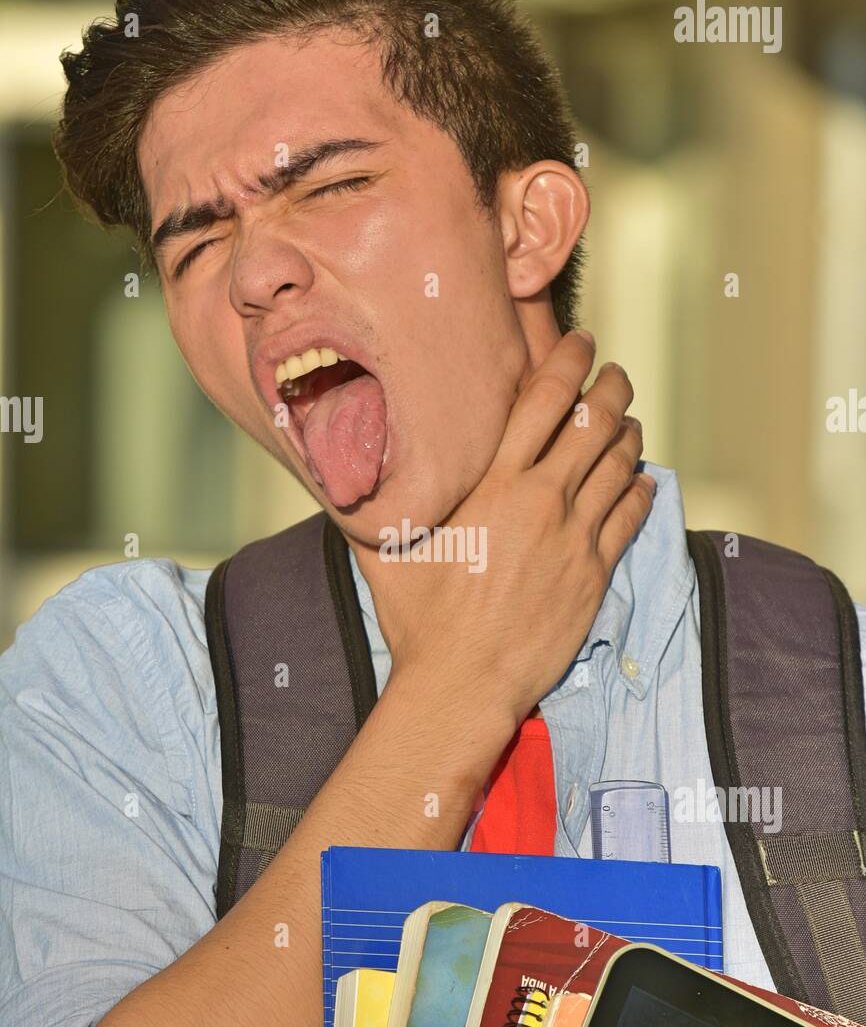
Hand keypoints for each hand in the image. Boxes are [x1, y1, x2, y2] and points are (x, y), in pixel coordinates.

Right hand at [354, 331, 654, 731]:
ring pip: (620, 463)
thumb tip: (342, 464)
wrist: (462, 683)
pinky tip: (638, 480)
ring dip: (628, 434)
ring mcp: (574, 537)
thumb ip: (381, 500)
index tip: (579, 343)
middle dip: (611, 388)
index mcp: (493, 483)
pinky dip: (640, 488)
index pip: (544, 398)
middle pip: (594, 421)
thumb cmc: (418, 618)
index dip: (569, 360)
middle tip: (613, 376)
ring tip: (627, 422)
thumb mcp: (385, 547)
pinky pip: (631, 516)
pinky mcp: (594, 574)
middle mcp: (540, 499)